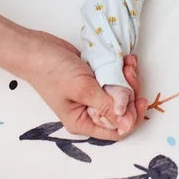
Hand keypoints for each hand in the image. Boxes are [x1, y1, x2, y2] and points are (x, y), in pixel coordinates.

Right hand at [25, 31, 146, 139]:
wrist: (38, 49)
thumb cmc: (52, 72)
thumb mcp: (81, 90)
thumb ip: (105, 106)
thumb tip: (127, 124)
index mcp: (84, 121)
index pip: (117, 130)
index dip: (132, 117)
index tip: (141, 99)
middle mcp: (90, 110)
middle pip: (123, 109)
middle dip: (131, 91)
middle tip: (130, 72)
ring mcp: (94, 92)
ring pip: (122, 91)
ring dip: (129, 78)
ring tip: (128, 63)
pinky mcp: (96, 76)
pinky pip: (116, 77)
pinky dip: (123, 69)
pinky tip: (125, 59)